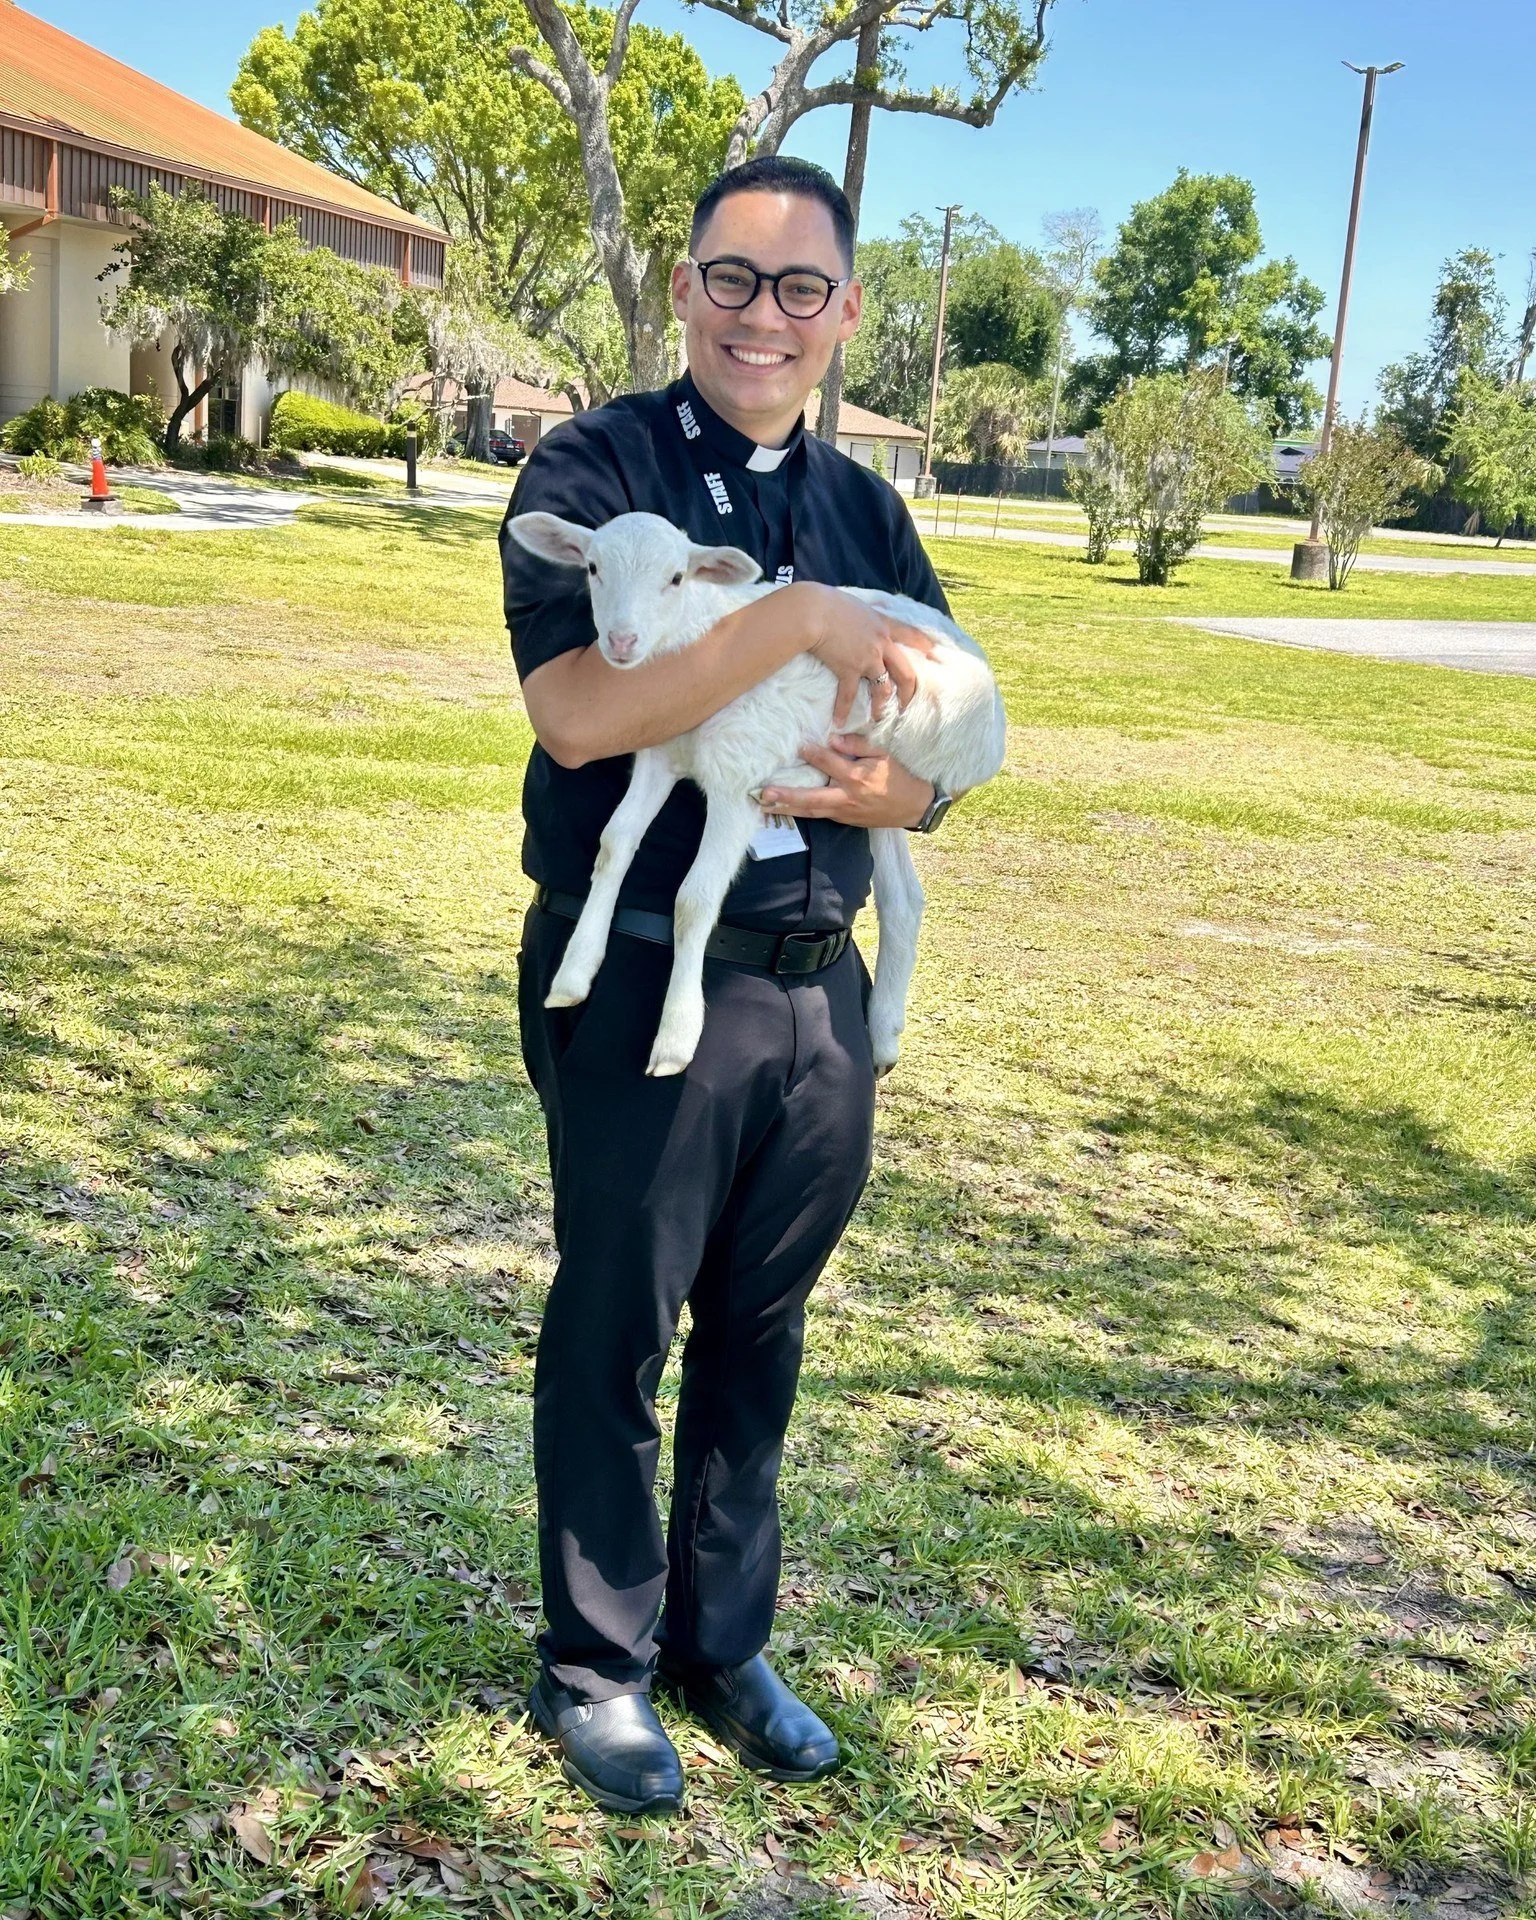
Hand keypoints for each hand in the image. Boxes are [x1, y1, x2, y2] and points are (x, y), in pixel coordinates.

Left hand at [760, 738, 934, 829]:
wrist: (914, 807)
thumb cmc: (899, 778)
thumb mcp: (883, 755)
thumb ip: (858, 745)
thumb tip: (833, 739)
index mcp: (857, 777)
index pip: (829, 763)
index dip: (813, 754)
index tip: (798, 747)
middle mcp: (846, 796)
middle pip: (811, 797)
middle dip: (786, 796)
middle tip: (764, 793)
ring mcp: (844, 812)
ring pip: (811, 811)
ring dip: (786, 809)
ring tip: (764, 805)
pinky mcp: (844, 821)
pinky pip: (819, 816)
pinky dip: (801, 813)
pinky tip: (784, 810)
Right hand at [802, 590, 937, 727]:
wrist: (813, 612)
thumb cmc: (828, 603)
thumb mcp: (854, 605)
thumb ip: (861, 615)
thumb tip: (856, 616)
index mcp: (883, 625)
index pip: (910, 634)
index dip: (922, 643)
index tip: (932, 652)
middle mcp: (881, 645)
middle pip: (905, 672)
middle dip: (909, 691)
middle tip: (906, 704)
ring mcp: (867, 660)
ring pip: (883, 689)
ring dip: (881, 705)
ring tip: (878, 718)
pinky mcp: (849, 671)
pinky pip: (849, 696)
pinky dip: (843, 710)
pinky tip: (839, 721)